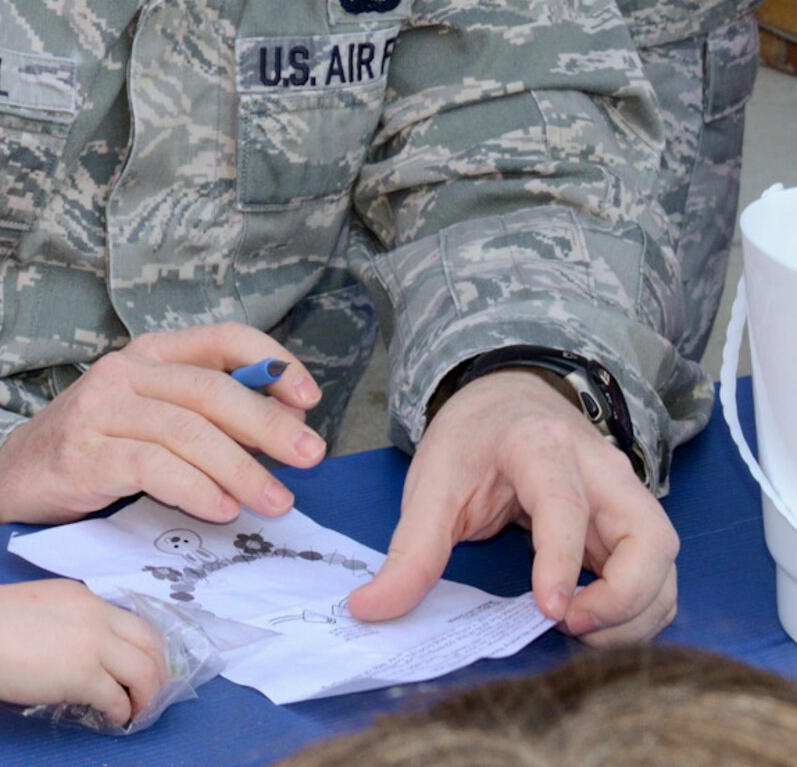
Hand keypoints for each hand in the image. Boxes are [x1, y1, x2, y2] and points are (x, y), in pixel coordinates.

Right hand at [0, 324, 324, 530]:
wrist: (15, 483)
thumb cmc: (98, 452)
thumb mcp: (153, 421)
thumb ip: (205, 417)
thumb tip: (285, 432)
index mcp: (150, 354)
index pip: (222, 339)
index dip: (271, 363)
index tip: (309, 399)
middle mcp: (125, 371)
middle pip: (211, 389)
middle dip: (268, 424)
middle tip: (311, 456)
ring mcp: (101, 410)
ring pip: (187, 429)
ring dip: (240, 468)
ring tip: (275, 500)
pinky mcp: (84, 454)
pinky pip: (151, 465)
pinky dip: (194, 488)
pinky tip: (221, 510)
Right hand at [0, 579, 165, 726]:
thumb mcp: (40, 609)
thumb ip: (65, 625)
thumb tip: (71, 656)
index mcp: (85, 598)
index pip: (132, 620)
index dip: (145, 648)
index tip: (144, 667)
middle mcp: (97, 616)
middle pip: (150, 642)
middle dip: (158, 671)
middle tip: (152, 694)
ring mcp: (93, 645)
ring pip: (144, 670)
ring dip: (146, 696)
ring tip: (137, 713)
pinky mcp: (82, 675)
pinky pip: (117, 698)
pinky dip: (121, 713)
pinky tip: (112, 720)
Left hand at [347, 370, 677, 646]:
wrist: (506, 399)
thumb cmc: (471, 439)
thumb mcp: (431, 484)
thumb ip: (410, 551)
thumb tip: (369, 611)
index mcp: (540, 445)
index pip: (565, 503)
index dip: (562, 558)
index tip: (551, 610)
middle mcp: (598, 466)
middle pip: (648, 535)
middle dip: (625, 598)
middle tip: (570, 625)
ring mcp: (624, 492)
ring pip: (662, 561)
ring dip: (635, 613)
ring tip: (578, 632)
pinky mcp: (631, 519)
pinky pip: (655, 574)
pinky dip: (637, 610)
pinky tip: (593, 623)